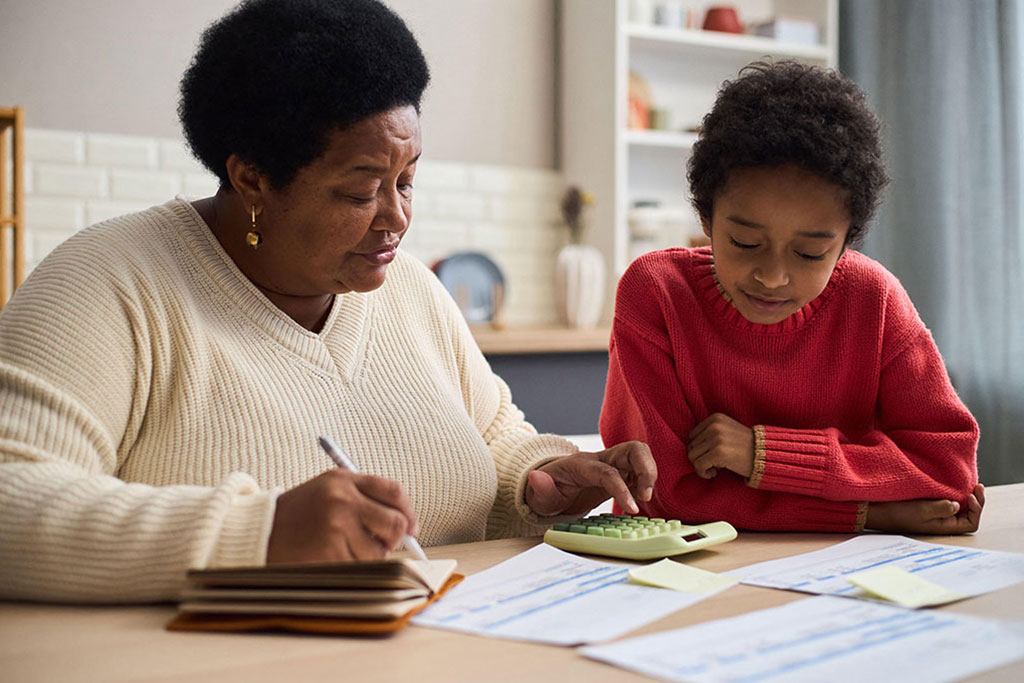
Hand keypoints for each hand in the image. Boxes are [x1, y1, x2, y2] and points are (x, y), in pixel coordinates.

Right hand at [266, 469, 418, 563]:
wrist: (258, 532)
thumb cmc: (298, 515)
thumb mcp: (327, 491)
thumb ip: (364, 499)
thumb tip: (406, 525)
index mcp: (343, 480)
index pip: (393, 491)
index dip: (408, 511)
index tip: (412, 527)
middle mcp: (342, 499)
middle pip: (395, 523)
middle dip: (394, 538)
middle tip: (383, 544)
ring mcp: (336, 526)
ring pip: (379, 551)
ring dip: (368, 556)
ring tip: (342, 549)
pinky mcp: (329, 552)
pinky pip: (359, 567)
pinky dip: (352, 568)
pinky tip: (332, 559)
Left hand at [525, 441, 655, 516]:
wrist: (551, 485)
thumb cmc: (547, 490)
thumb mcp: (538, 496)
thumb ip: (540, 488)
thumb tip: (536, 477)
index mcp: (582, 465)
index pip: (607, 472)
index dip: (621, 488)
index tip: (631, 508)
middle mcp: (601, 459)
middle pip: (633, 449)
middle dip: (647, 469)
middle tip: (645, 496)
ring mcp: (613, 464)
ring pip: (641, 454)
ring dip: (650, 474)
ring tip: (643, 497)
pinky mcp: (621, 472)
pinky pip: (641, 468)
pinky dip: (648, 480)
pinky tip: (641, 496)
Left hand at [687, 413, 754, 479]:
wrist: (765, 456)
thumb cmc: (745, 447)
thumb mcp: (727, 431)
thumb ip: (709, 433)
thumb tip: (688, 446)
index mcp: (715, 418)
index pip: (692, 436)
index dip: (699, 449)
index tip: (712, 456)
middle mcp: (714, 426)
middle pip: (691, 447)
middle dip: (699, 459)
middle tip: (714, 464)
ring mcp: (716, 439)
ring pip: (692, 457)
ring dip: (701, 466)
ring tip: (715, 468)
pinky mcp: (718, 453)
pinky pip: (698, 466)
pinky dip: (703, 473)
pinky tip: (715, 473)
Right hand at [865, 484, 984, 534]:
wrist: (876, 510)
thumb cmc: (896, 513)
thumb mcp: (921, 510)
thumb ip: (941, 508)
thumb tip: (957, 505)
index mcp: (943, 527)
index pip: (971, 523)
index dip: (976, 509)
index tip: (970, 494)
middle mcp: (941, 522)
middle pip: (968, 515)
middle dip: (976, 501)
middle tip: (977, 485)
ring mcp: (934, 514)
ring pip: (958, 508)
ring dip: (965, 497)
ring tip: (968, 484)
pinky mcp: (926, 506)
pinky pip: (946, 501)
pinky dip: (953, 494)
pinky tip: (952, 485)